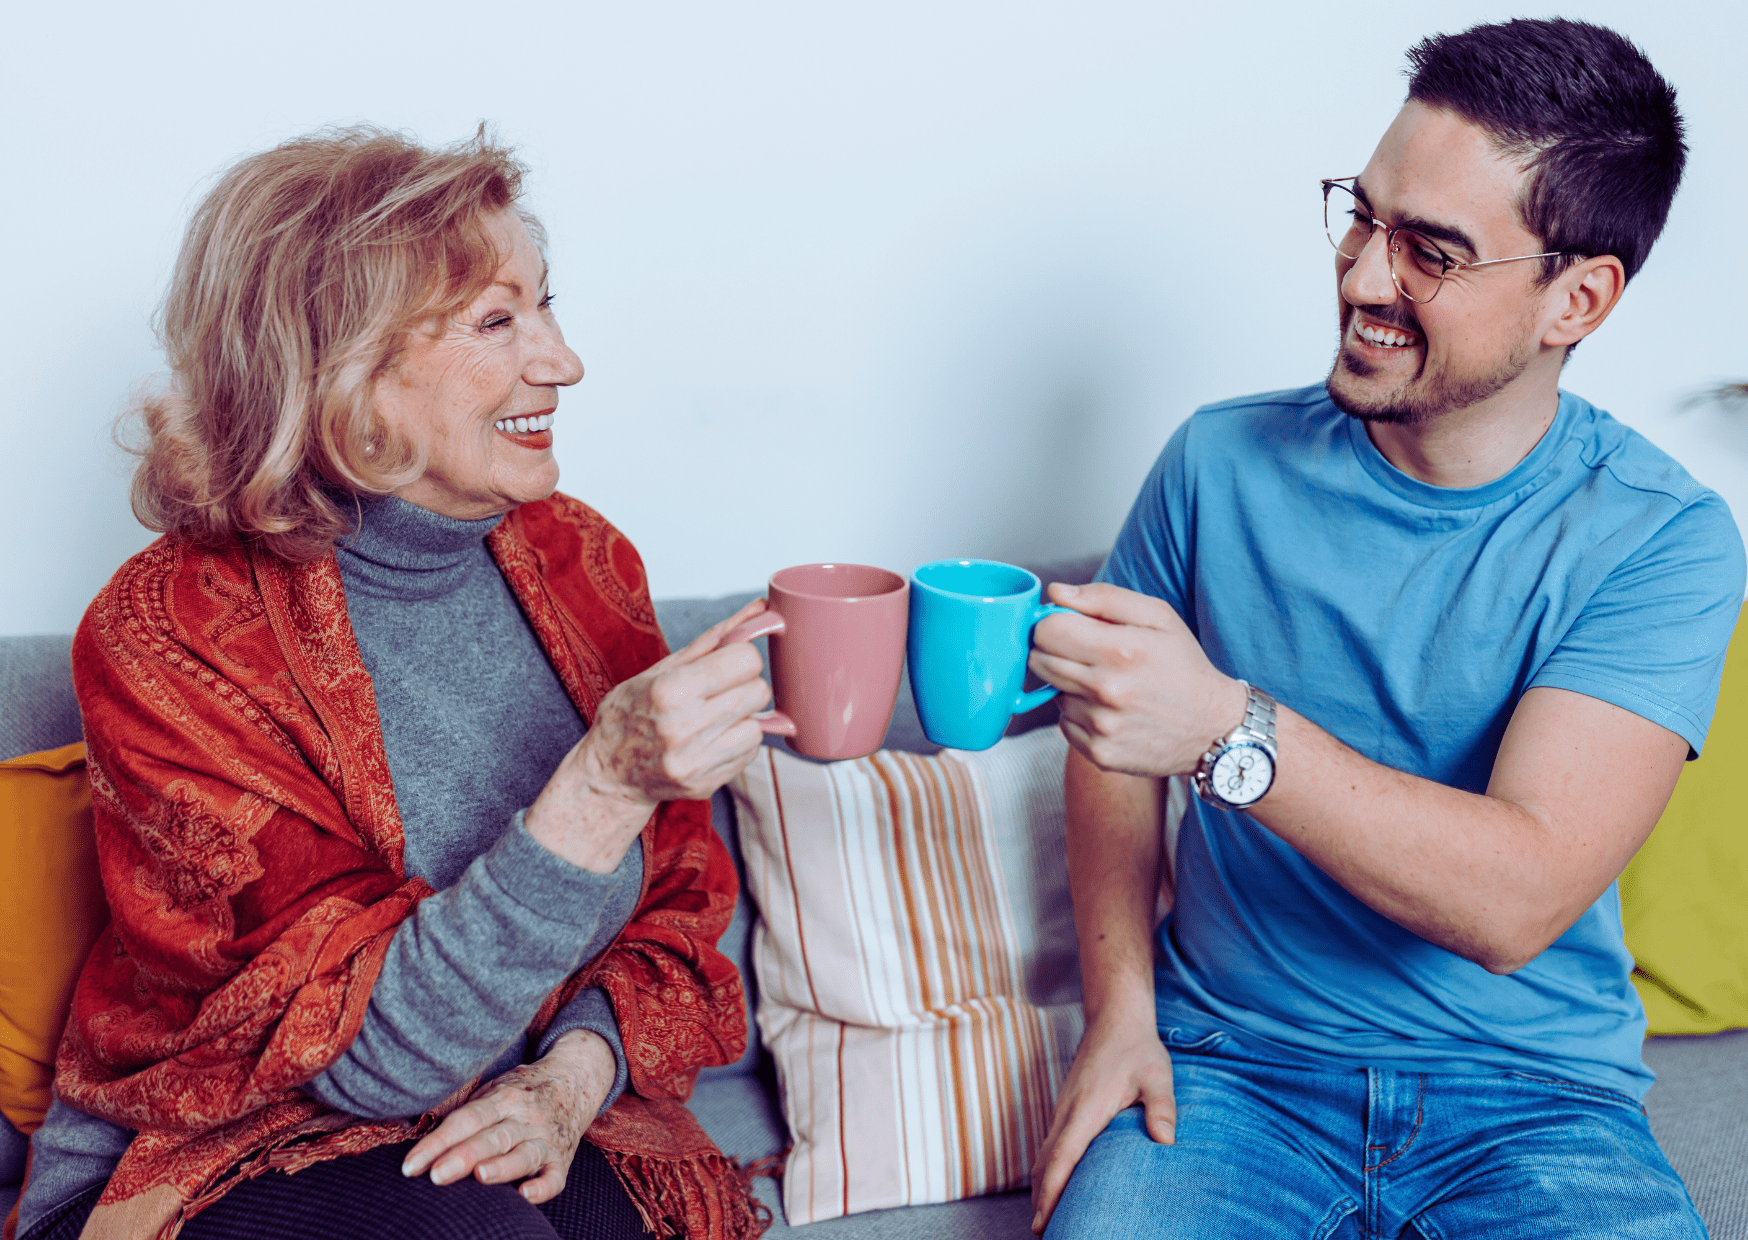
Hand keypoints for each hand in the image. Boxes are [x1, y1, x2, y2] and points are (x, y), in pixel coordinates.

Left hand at [401, 1029, 615, 1203]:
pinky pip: (555, 1178)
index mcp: (504, 1097)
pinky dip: (543, 1187)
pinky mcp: (563, 1159)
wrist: (575, 1080)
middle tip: (436, 1174)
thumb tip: (422, 1139)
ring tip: (480, 1176)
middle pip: (492, 1137)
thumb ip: (465, 1112)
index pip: (467, 1119)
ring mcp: (546, 1138)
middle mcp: (526, 1117)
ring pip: (523, 1155)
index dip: (438, 1142)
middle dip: (463, 1156)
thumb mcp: (494, 1089)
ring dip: (502, 1167)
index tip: (410, 1165)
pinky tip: (525, 1195)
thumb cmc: (521, 1091)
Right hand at [527, 597, 775, 869]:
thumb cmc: (632, 712)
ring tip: (713, 718)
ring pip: (758, 725)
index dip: (741, 657)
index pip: (746, 660)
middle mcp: (683, 727)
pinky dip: (738, 741)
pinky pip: (751, 752)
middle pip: (758, 691)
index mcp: (669, 690)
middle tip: (720, 690)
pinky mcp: (706, 783)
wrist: (609, 774)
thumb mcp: (662, 668)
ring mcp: (695, 761)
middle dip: (745, 685)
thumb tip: (760, 609)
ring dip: (743, 717)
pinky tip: (711, 739)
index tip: (727, 663)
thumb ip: (715, 639)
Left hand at [1028, 582, 1244, 778]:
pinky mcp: (1099, 753)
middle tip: (1084, 653)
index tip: (1064, 626)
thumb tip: (1056, 593)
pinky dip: (1080, 715)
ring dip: (1070, 686)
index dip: (1049, 624)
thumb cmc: (1184, 666)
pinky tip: (1110, 710)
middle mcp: (1106, 691)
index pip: (1046, 631)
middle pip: (1040, 661)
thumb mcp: (1159, 617)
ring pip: (1053, 694)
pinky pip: (1065, 724)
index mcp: (1120, 650)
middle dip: (1054, 651)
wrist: (1214, 729)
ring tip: (1108, 684)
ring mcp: (1101, 726)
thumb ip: (1104, 598)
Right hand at [1030, 1015, 1175, 1233]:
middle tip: (1043, 1234)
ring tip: (1047, 1218)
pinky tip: (1056, 1183)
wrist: (1114, 1016)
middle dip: (1040, 1200)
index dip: (1049, 1192)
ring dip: (1042, 1186)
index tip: (1042, 1220)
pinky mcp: (1066, 1107)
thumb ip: (1161, 1107)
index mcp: (1086, 1108)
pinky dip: (1047, 1169)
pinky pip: (1050, 1144)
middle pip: (1044, 1163)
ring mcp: (1063, 1109)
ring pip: (1043, 1155)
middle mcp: (1067, 1111)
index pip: (1060, 1157)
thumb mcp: (1157, 1075)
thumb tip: (1166, 1142)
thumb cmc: (1137, 1048)